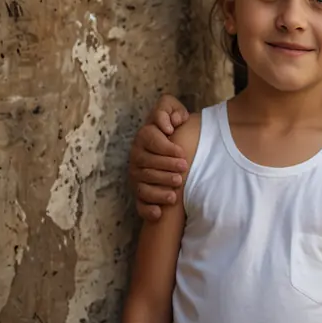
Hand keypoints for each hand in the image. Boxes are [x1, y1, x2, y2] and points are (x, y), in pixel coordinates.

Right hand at [129, 94, 190, 220]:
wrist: (178, 146)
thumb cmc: (176, 129)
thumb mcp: (174, 112)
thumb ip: (169, 108)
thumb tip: (169, 122)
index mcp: (144, 137)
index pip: (149, 140)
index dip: (165, 147)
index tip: (182, 151)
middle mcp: (137, 157)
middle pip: (146, 163)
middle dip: (165, 167)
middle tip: (184, 169)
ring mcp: (137, 177)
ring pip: (143, 185)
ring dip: (158, 191)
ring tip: (175, 194)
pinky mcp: (141, 193)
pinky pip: (140, 205)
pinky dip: (148, 210)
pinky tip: (159, 214)